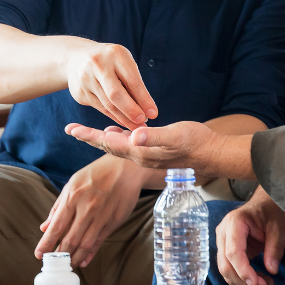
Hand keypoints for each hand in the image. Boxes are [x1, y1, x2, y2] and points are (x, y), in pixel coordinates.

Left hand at [34, 155, 145, 267]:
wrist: (126, 167)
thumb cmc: (97, 173)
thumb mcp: (73, 183)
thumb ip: (58, 206)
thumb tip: (45, 227)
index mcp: (73, 195)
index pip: (57, 226)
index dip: (46, 243)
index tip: (38, 254)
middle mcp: (87, 207)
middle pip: (70, 239)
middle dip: (60, 255)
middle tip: (54, 264)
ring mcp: (102, 215)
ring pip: (85, 244)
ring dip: (75, 258)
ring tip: (67, 264)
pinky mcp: (114, 221)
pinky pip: (100, 241)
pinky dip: (90, 254)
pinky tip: (83, 260)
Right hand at [62, 41, 157, 128]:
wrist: (76, 58)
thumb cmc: (109, 61)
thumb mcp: (123, 62)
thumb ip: (134, 83)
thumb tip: (148, 110)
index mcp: (115, 53)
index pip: (132, 80)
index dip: (143, 99)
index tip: (153, 114)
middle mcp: (98, 64)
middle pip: (116, 94)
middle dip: (131, 111)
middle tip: (143, 123)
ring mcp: (86, 79)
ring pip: (107, 104)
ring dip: (123, 118)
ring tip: (136, 126)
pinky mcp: (79, 92)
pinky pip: (100, 108)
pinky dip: (113, 117)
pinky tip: (123, 121)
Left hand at [65, 121, 223, 175]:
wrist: (213, 154)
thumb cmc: (196, 142)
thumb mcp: (175, 136)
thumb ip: (154, 137)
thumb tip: (134, 136)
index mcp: (141, 152)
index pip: (108, 143)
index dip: (89, 136)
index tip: (71, 129)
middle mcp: (141, 156)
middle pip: (109, 146)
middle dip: (90, 138)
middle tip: (72, 129)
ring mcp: (148, 155)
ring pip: (119, 147)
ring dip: (103, 138)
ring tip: (90, 132)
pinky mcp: (156, 151)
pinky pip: (131, 145)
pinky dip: (120, 137)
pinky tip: (120, 131)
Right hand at [216, 188, 284, 284]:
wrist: (264, 203)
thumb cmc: (270, 212)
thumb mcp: (278, 227)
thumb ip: (275, 248)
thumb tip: (272, 270)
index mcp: (234, 223)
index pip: (233, 253)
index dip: (243, 271)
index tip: (257, 283)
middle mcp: (223, 232)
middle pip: (225, 264)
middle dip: (243, 280)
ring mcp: (223, 241)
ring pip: (225, 270)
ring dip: (243, 282)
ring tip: (265, 283)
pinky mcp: (227, 248)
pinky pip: (230, 268)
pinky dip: (242, 278)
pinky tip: (258, 279)